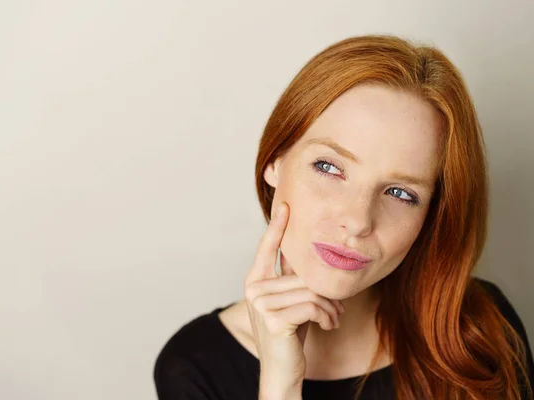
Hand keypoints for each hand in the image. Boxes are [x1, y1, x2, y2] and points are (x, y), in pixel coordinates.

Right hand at [244, 201, 344, 397]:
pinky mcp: (274, 319)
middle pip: (302, 274)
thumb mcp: (291, 300)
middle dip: (326, 292)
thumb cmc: (289, 333)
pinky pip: (313, 304)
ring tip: (334, 318)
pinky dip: (327, 316)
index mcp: (255, 280)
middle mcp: (254, 289)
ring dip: (330, 307)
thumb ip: (292, 277)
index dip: (277, 226)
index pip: (267, 247)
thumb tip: (305, 251)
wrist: (283, 370)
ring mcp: (261, 304)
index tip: (286, 205)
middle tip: (337, 309)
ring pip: (311, 289)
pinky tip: (328, 325)